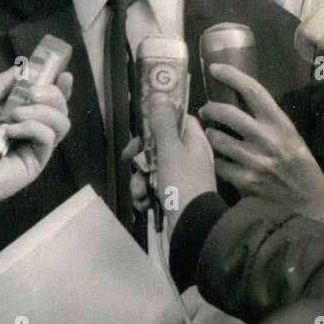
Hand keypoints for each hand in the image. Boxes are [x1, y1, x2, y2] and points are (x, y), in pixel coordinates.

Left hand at [0, 67, 72, 235]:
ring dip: (41, 111)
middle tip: (33, 94)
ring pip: (60, 121)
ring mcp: (34, 145)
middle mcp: (29, 126)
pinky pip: (49, 137)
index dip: (58, 85)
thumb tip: (28, 68)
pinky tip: (11, 132)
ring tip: (15, 115)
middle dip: (52, 93)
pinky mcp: (37, 162)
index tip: (64, 75)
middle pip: (59, 106)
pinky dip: (32, 128)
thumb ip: (6, 81)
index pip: (46, 97)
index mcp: (15, 110)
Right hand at [124, 104, 216, 233]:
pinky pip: (153, 188)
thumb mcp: (170, 151)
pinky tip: (143, 205)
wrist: (192, 227)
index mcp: (195, 142)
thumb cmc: (182, 184)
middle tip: (129, 159)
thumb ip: (162, 124)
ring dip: (140, 180)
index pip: (179, 120)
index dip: (160, 120)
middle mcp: (190, 157)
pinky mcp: (173, 196)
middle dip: (141, 156)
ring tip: (139, 192)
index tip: (142, 125)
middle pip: (160, 145)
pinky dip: (145, 195)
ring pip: (152, 169)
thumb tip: (160, 95)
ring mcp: (181, 178)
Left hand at [200, 63, 323, 216]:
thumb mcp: (290, 135)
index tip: (215, 68)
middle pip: (227, 113)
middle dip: (210, 108)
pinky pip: (220, 164)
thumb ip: (268, 120)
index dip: (231, 76)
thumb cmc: (299, 164)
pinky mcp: (246, 181)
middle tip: (205, 109)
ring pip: (218, 139)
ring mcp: (255, 161)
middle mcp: (267, 139)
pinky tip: (223, 161)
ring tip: (213, 136)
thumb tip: (240, 102)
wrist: (309, 199)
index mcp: (280, 123)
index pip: (253, 91)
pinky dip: (218, 161)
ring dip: (211, 135)